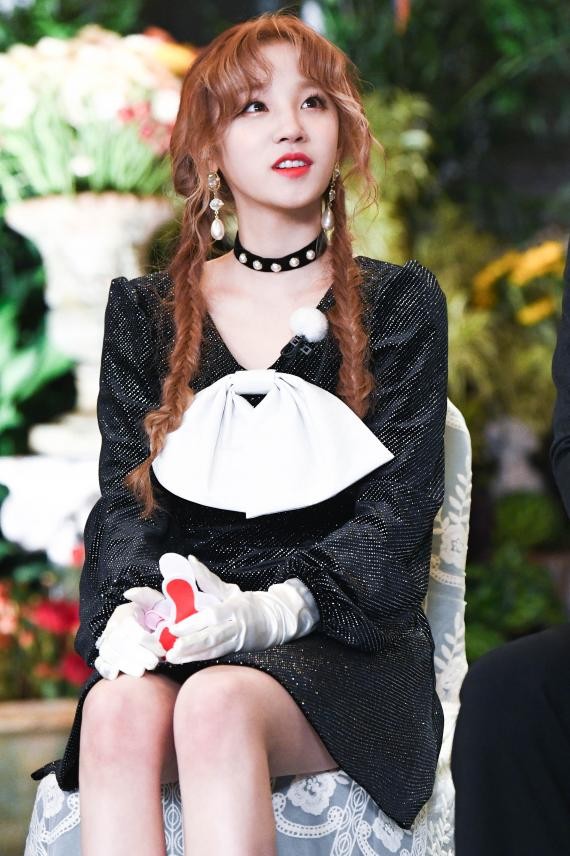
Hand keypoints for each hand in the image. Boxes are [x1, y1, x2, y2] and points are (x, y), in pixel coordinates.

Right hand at [94, 596, 166, 679]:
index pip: (128, 626)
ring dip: (124, 664)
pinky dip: (105, 669)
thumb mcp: (158, 602)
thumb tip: (129, 593)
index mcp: (125, 612)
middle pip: (117, 641)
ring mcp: (107, 640)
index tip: (161, 649)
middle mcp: (112, 626)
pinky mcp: (105, 655)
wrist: (153, 627)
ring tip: (142, 671)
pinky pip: (99, 662)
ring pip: (108, 653)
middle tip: (154, 663)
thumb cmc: (158, 615)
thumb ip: (147, 595)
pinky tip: (115, 674)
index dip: (144, 639)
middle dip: (137, 654)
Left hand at [165, 555, 319, 664]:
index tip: (174, 627)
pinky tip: (185, 659)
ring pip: (213, 649)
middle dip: (190, 643)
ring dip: (192, 654)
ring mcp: (236, 639)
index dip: (193, 623)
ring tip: (173, 657)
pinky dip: (199, 658)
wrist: (275, 620)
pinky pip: (216, 655)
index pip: (212, 616)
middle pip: (211, 635)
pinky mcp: (235, 650)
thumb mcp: (230, 590)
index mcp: (234, 607)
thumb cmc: (248, 604)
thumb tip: (191, 561)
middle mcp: (235, 625)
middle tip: (171, 648)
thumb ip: (208, 579)